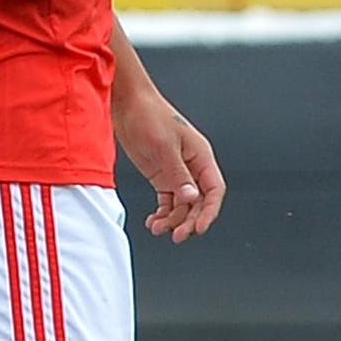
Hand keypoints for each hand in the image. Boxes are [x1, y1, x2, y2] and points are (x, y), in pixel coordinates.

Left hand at [116, 83, 225, 241]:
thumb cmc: (149, 116)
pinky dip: (162, 212)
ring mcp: (176, 172)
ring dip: (173, 219)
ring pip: (182, 204)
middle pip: (198, 202)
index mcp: (201, 156)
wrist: (127, 104)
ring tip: (158, 229)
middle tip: (177, 235)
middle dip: (189, 220)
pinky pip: (167, 200)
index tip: (199, 227)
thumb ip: (178, 173)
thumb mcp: (163, 146)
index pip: (214, 190)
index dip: (209, 211)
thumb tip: (191, 197)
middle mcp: (192, 167)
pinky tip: (153, 221)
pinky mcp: (161, 175)